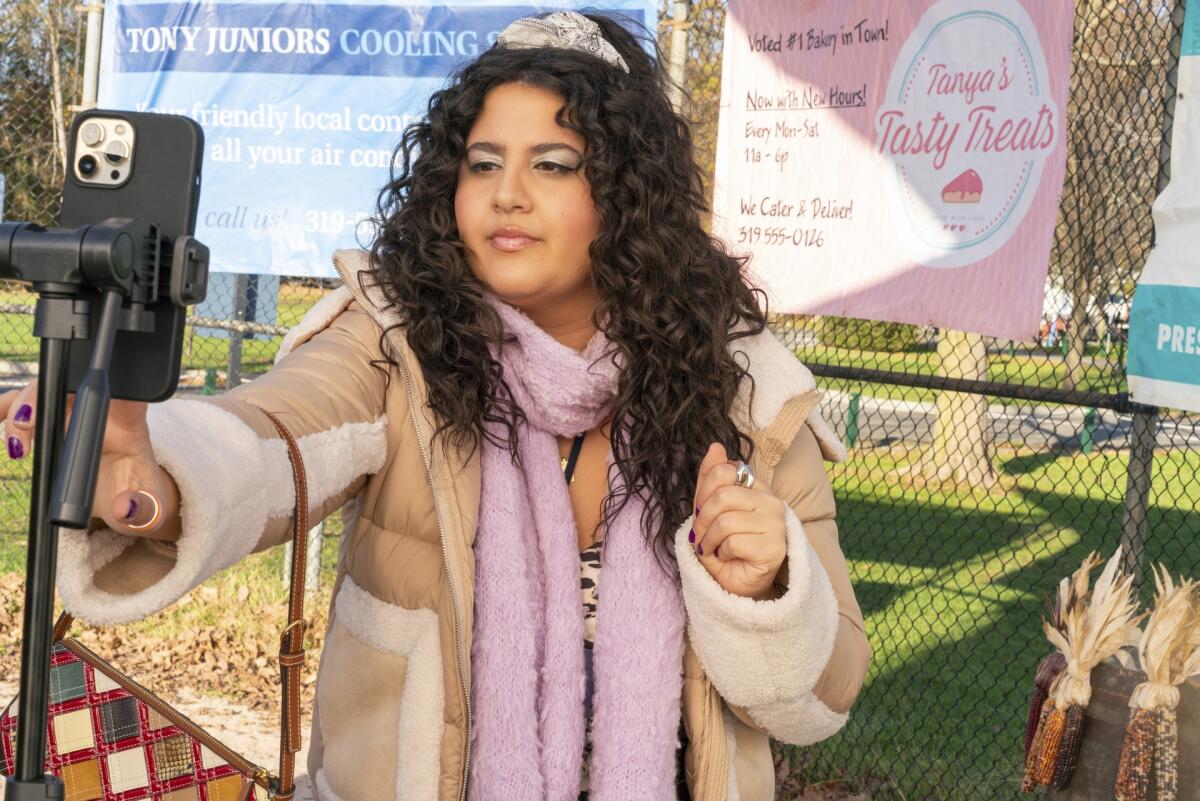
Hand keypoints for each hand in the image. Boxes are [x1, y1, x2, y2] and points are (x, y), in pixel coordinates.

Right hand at [0, 379, 179, 538]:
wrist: (125, 496)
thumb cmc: (139, 495)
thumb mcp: (150, 508)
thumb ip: (144, 509)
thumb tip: (125, 508)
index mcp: (130, 424)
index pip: (127, 394)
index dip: (108, 388)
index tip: (85, 397)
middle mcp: (101, 410)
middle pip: (72, 386)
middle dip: (43, 397)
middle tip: (25, 425)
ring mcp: (74, 412)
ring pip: (44, 393)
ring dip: (21, 407)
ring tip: (16, 443)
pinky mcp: (53, 421)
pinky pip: (24, 406)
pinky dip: (6, 410)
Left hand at [691, 443, 786, 599]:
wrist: (736, 582)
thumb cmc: (723, 544)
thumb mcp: (710, 508)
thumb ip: (711, 478)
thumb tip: (715, 446)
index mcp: (757, 486)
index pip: (724, 471)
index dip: (703, 492)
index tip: (700, 511)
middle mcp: (771, 501)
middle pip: (723, 495)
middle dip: (702, 519)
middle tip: (702, 535)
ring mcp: (776, 524)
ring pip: (725, 521)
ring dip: (709, 540)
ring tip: (713, 548)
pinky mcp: (775, 548)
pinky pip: (733, 542)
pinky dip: (722, 553)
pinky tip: (729, 558)